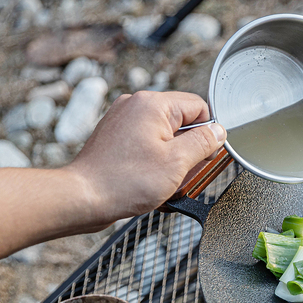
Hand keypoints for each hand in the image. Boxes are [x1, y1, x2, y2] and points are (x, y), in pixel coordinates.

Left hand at [66, 91, 226, 226]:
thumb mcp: (177, 162)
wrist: (83, 197)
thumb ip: (204, 142)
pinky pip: (147, 143)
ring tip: (163, 181)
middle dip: (188, 149)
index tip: (205, 157)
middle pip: (181, 121)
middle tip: (183, 174)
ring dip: (172, 158)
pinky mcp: (115, 136)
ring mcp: (122, 119)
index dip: (208, 133)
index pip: (199, 107)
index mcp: (153, 104)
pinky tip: (149, 180)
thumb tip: (219, 131)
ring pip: (165, 135)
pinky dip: (154, 160)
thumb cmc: (125, 181)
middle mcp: (135, 105)